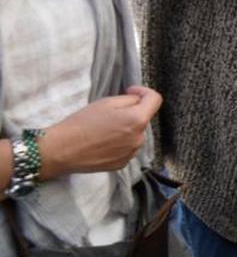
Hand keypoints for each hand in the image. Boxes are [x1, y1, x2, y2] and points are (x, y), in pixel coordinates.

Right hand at [39, 86, 161, 179]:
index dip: (144, 92)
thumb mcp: (106, 102)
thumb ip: (129, 100)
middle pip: (143, 118)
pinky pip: (127, 148)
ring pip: (135, 134)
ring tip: (104, 129)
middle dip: (132, 112)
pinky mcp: (121, 164)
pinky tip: (102, 142)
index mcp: (137, 120)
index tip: (130, 92)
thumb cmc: (82, 123)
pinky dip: (120, 142)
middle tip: (110, 112)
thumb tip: (139, 101)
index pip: (155, 100)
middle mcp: (139, 139)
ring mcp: (131, 154)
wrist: (61, 150)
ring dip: (127, 128)